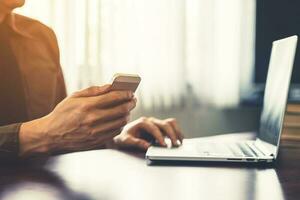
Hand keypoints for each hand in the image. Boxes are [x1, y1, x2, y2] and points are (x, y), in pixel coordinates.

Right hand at [19, 85, 136, 155]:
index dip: (125, 94)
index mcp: (87, 106)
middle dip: (130, 103)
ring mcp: (96, 132)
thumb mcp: (74, 97)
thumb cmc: (62, 114)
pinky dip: (120, 124)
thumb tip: (111, 86)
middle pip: (121, 110)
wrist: (50, 135)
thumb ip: (94, 90)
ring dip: (127, 114)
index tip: (130, 92)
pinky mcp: (97, 141)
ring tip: (127, 109)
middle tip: (133, 100)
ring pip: (121, 122)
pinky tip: (119, 119)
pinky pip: (115, 131)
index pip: (114, 98)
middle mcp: (93, 119)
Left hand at [113, 117, 183, 150]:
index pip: (154, 128)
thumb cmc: (124, 138)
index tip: (164, 145)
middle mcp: (151, 120)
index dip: (160, 136)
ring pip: (170, 123)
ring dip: (176, 131)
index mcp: (142, 122)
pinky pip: (171, 126)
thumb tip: (147, 146)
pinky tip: (180, 139)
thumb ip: (136, 143)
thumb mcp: (126, 141)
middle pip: (164, 124)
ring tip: (180, 141)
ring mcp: (156, 123)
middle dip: (171, 134)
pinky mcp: (160, 127)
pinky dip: (177, 132)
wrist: (124, 135)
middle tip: (175, 144)